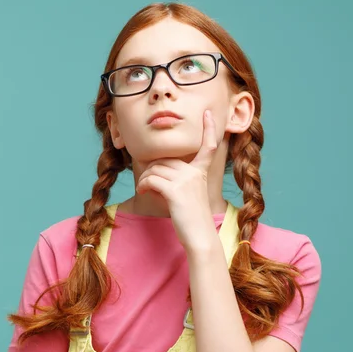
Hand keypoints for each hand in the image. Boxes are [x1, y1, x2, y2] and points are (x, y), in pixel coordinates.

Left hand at [136, 110, 217, 249]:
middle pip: (165, 160)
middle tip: (146, 182)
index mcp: (201, 172)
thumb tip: (154, 172)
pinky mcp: (175, 191)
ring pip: (155, 169)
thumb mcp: (189, 195)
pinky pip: (151, 180)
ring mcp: (186, 181)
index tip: (207, 114)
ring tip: (144, 189)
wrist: (200, 236)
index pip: (208, 147)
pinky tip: (144, 192)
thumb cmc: (192, 218)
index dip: (209, 130)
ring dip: (145, 178)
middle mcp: (195, 173)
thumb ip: (178, 180)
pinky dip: (143, 185)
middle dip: (151, 169)